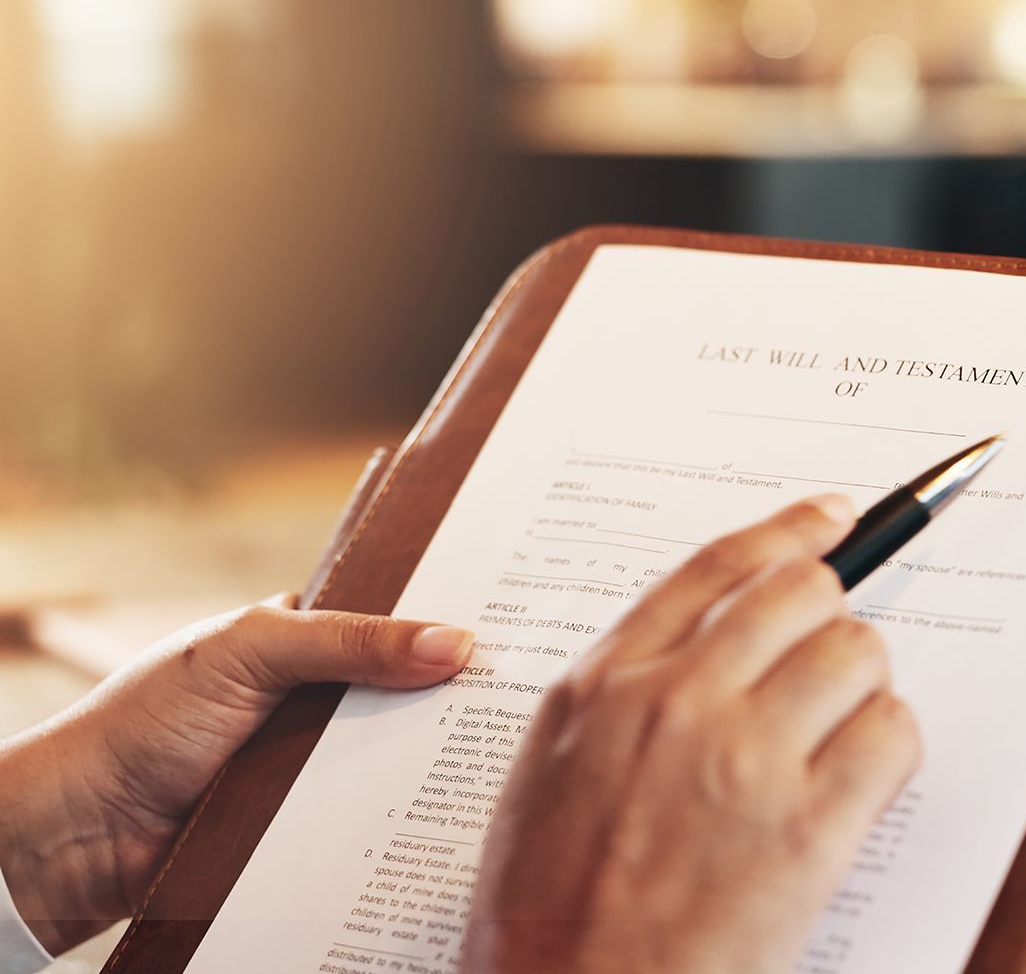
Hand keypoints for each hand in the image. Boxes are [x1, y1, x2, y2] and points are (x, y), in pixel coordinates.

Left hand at [0, 598, 473, 953]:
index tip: (515, 612)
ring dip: (434, 750)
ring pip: (396, 746)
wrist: (82, 830)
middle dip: (454, 686)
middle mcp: (316, 690)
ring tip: (508, 743)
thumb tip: (455, 643)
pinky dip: (404, 805)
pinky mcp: (314, 814)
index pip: (389, 612)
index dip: (444, 611)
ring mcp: (316, 754)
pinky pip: (374, 805)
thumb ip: (350, 642)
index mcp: (301, 633)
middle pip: (405, 683)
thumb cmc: (147, 718)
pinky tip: (451, 802)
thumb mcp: (253, 650)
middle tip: (527, 681)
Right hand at [464, 497, 922, 973]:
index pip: (718, 566)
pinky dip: (891, 751)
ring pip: (859, 654)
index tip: (830, 515)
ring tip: (833, 742)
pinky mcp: (810, 830)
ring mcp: (746, 762)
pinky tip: (857, 787)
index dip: (790, 529)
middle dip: (830, 617)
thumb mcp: (553, 771)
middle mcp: (677, 702)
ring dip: (861, 689)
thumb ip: (626, 693)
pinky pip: (894, 735)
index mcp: (606, 684)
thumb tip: (711, 639)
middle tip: (829, 662)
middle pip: (805, 594)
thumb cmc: (549, 910)